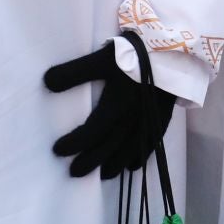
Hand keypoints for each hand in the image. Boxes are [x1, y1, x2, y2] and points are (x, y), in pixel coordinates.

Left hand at [45, 43, 175, 178]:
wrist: (176, 48)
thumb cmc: (137, 51)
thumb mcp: (103, 58)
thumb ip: (75, 72)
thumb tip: (47, 82)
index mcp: (116, 105)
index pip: (91, 131)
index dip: (75, 142)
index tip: (58, 150)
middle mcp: (133, 118)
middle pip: (109, 145)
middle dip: (91, 160)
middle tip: (74, 173)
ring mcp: (150, 119)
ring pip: (130, 149)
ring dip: (115, 163)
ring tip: (103, 175)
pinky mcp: (164, 115)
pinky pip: (152, 143)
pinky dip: (141, 156)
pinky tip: (133, 165)